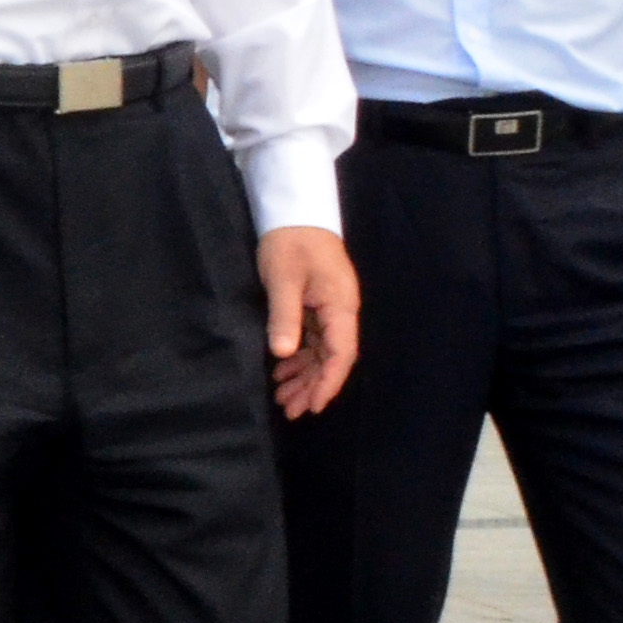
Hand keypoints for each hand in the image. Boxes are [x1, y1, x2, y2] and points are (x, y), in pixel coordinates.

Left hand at [258, 225, 359, 418]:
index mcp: (340, 306)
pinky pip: (311, 339)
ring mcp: (329, 308)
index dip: (328, 383)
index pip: (341, 354)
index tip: (314, 406)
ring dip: (303, 375)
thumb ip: (285, 316)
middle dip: (312, 385)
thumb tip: (283, 353)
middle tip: (290, 410)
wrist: (294, 211)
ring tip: (282, 397)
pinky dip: (298, 356)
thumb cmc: (290, 242)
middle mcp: (340, 311)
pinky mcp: (316, 304)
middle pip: (331, 358)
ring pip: (321, 351)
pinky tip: (281, 370)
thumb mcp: (283, 279)